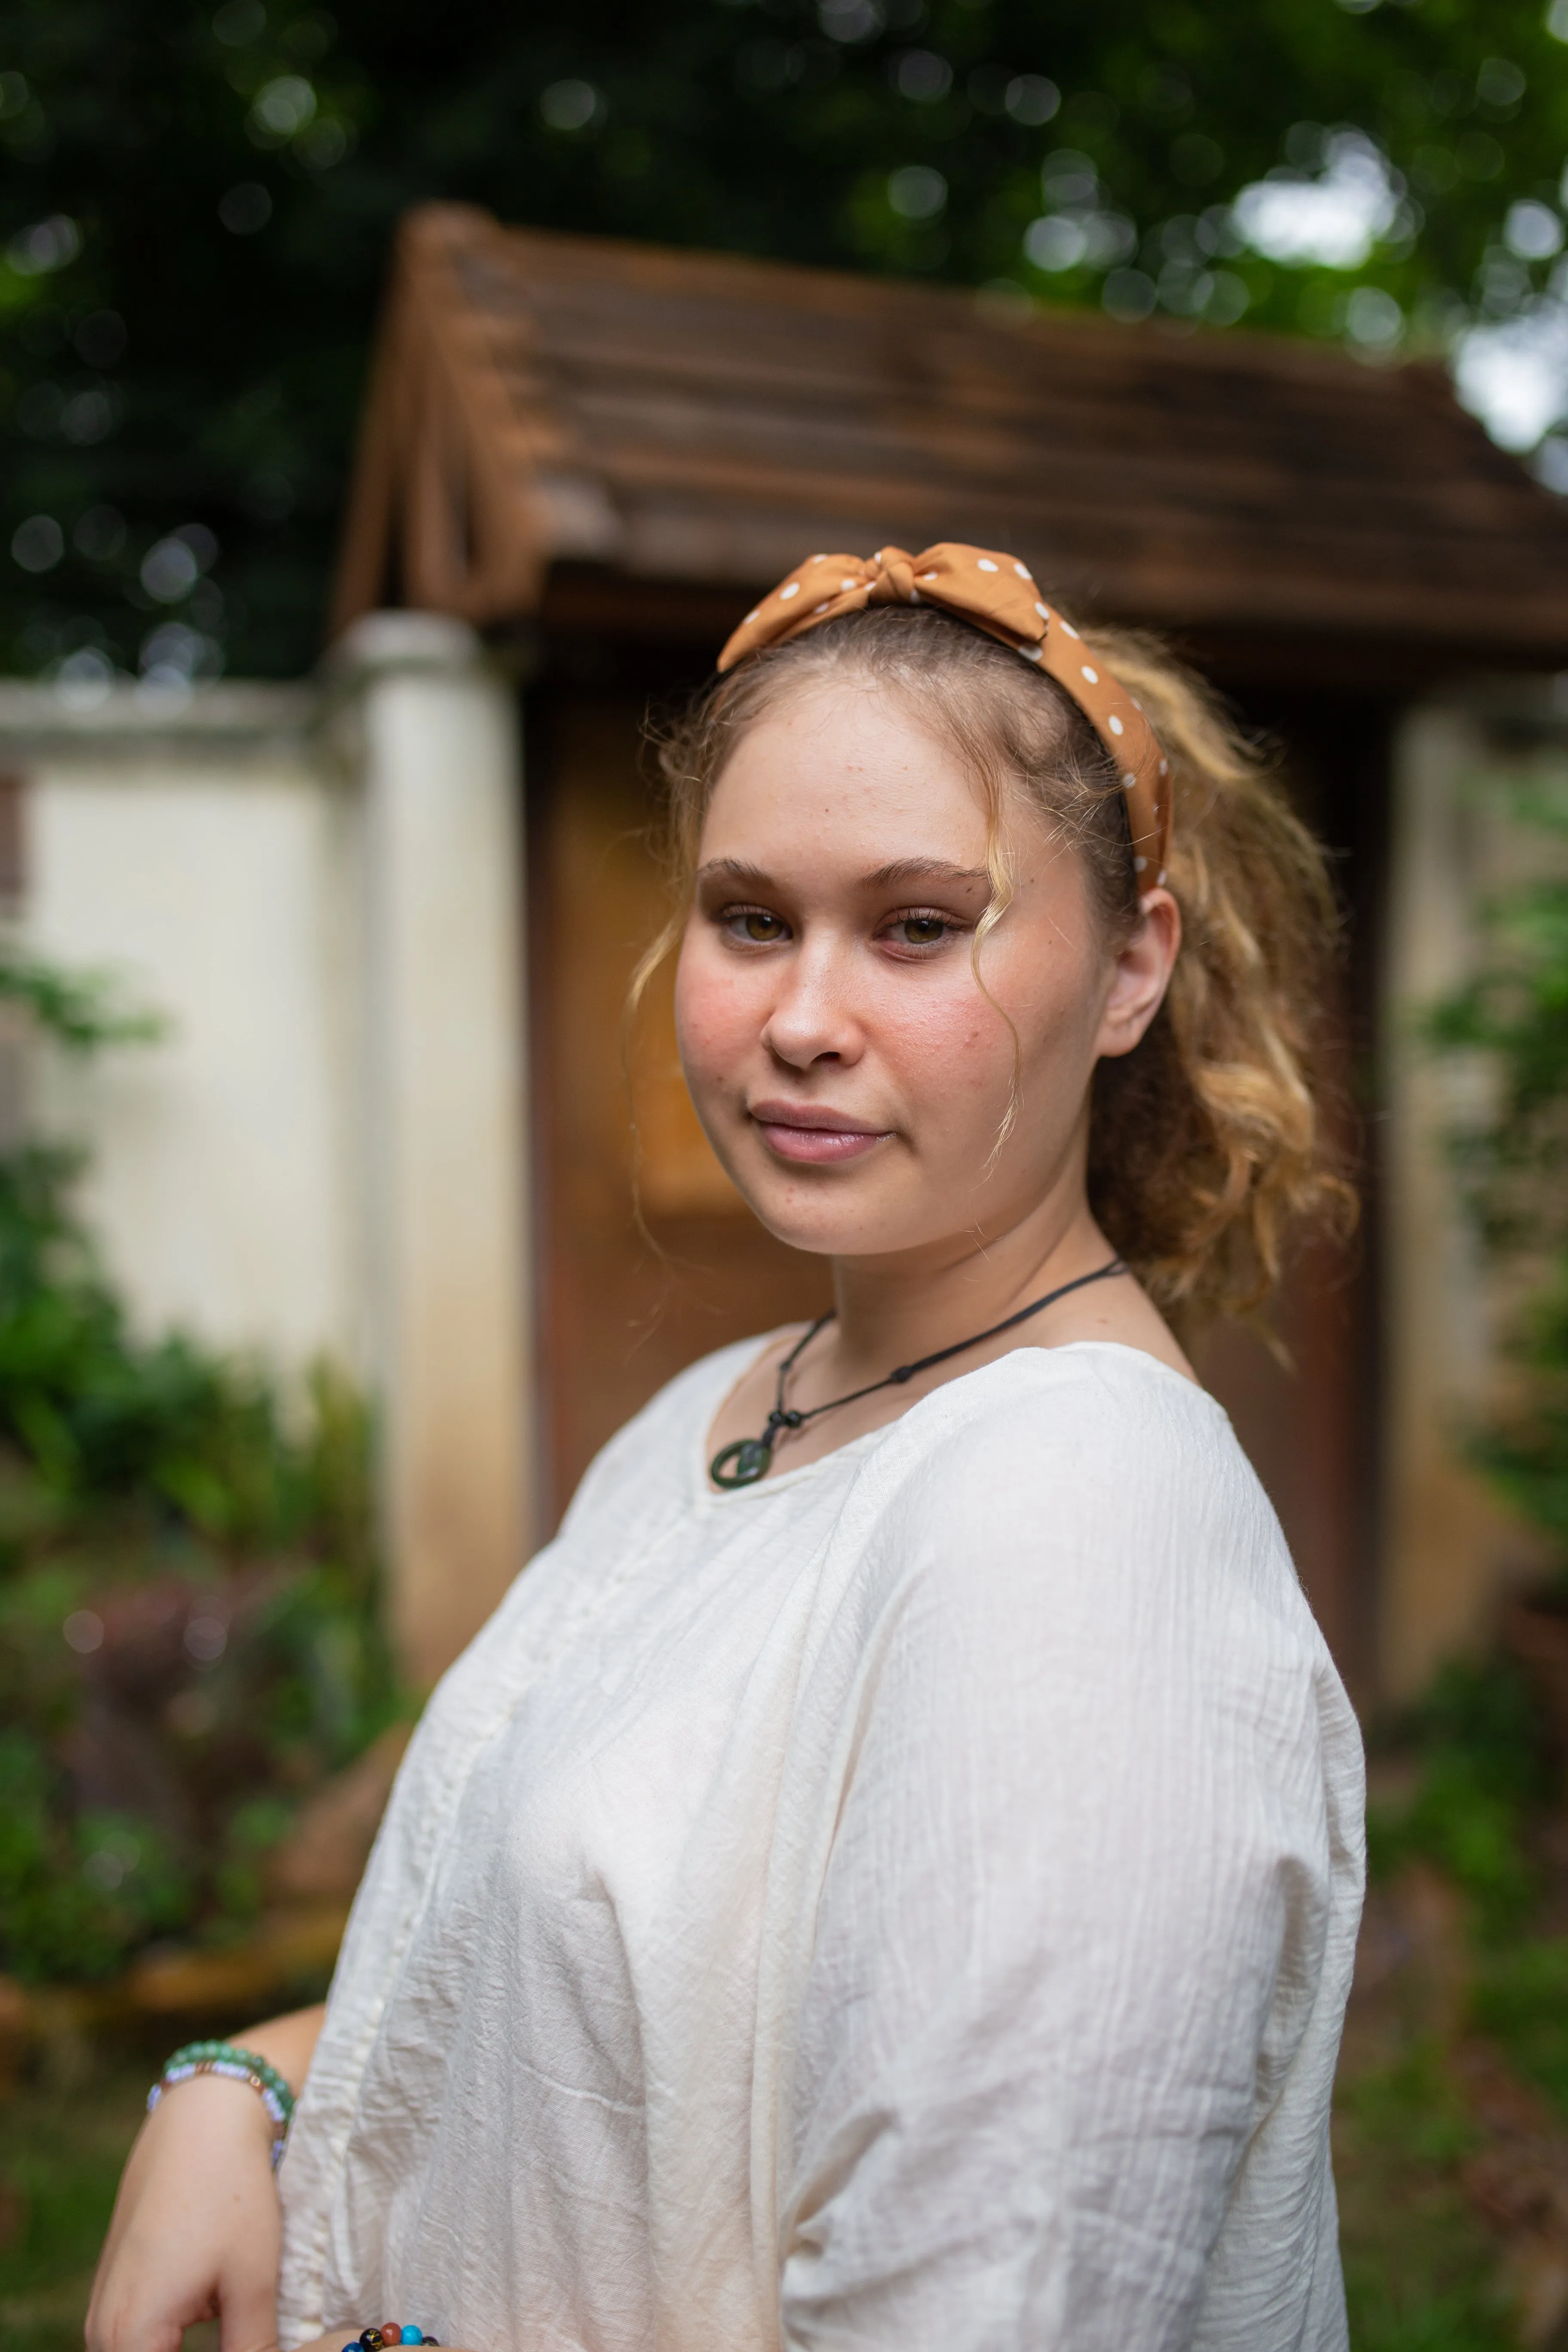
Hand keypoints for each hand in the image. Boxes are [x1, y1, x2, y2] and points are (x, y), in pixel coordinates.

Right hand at [86, 2071, 282, 2351]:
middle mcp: (102, 2331)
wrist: (202, 2116)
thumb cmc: (230, 2192)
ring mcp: (104, 2308)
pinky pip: (140, 2335)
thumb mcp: (254, 2282)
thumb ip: (253, 2350)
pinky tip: (213, 2309)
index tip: (249, 2344)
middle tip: (247, 2335)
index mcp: (130, 2337)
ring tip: (234, 2318)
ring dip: (186, 2350)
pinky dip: (173, 2337)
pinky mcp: (116, 2287)